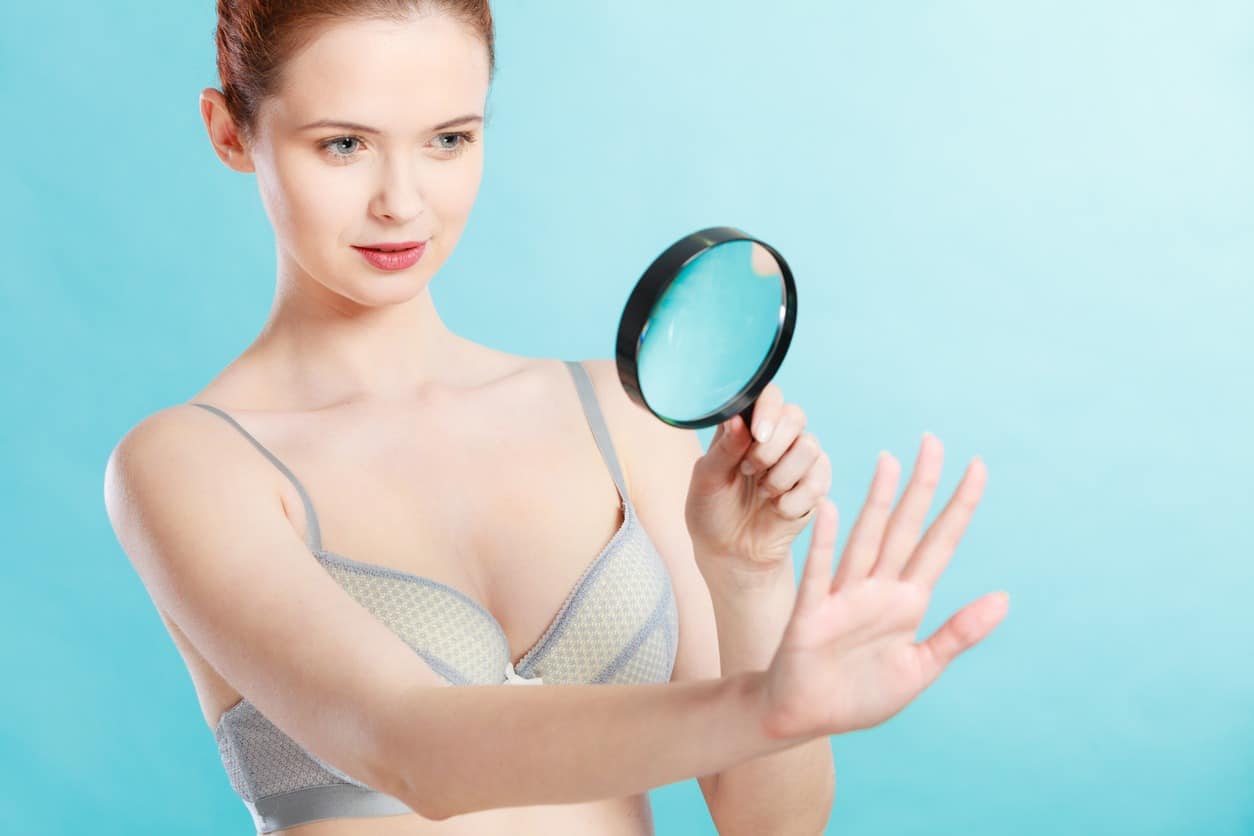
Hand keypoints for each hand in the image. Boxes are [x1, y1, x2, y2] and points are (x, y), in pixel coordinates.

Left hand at [685, 383, 830, 580]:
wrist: (731, 553)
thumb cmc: (711, 512)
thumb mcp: (706, 481)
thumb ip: (723, 449)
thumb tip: (738, 421)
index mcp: (746, 426)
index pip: (769, 395)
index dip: (769, 409)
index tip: (757, 434)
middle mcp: (776, 437)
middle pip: (797, 416)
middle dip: (773, 447)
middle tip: (749, 470)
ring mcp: (799, 460)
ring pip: (811, 447)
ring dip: (782, 476)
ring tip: (763, 493)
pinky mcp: (816, 485)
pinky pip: (820, 480)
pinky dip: (795, 500)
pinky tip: (777, 510)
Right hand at [757, 433, 1008, 739]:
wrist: (804, 715)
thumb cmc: (860, 693)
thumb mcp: (921, 668)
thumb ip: (958, 633)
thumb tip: (1004, 598)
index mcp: (908, 601)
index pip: (940, 544)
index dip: (959, 507)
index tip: (977, 467)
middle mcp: (878, 589)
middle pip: (906, 528)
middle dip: (922, 486)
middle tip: (933, 441)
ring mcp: (844, 598)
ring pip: (866, 540)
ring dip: (878, 502)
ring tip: (889, 461)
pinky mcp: (812, 614)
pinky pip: (820, 573)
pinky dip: (825, 542)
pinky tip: (832, 509)